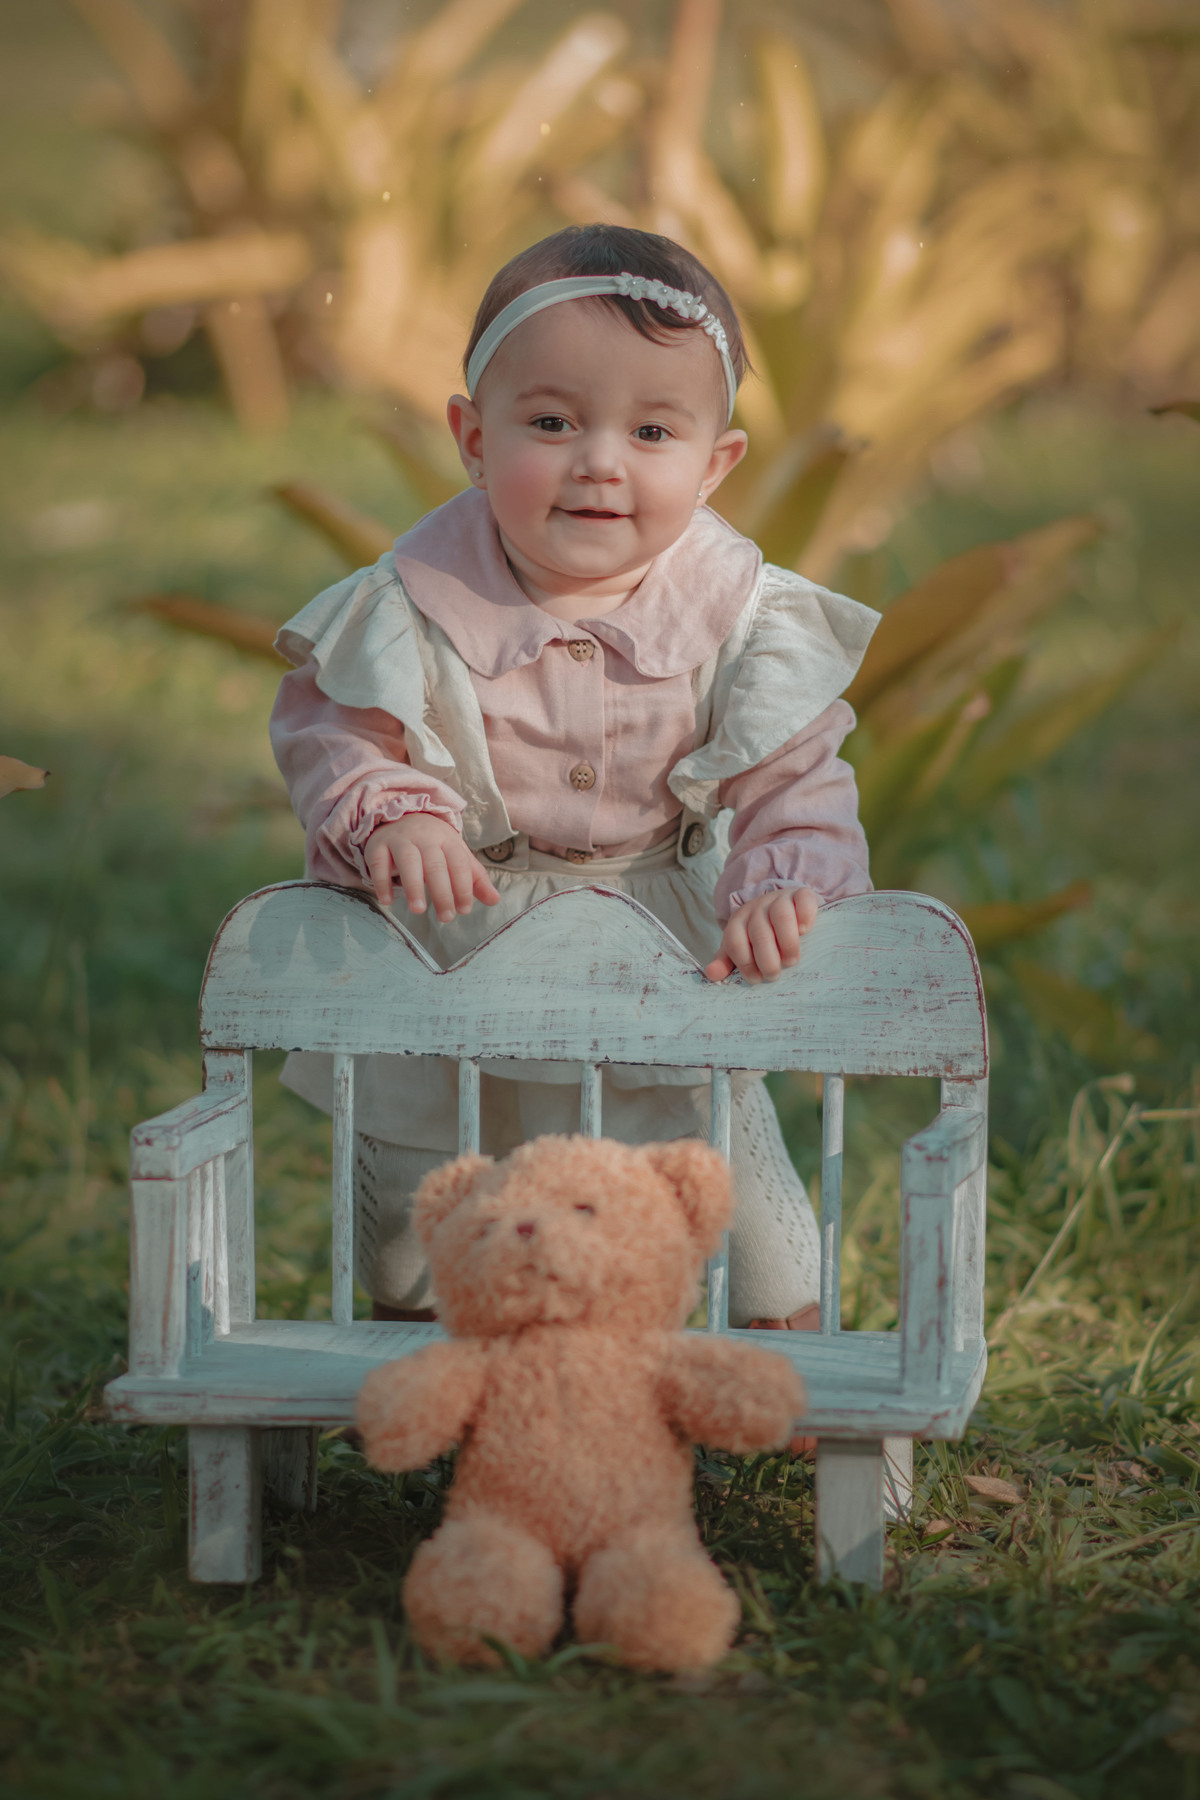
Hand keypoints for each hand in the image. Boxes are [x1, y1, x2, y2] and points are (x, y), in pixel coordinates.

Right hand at [363, 814, 499, 920]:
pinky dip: (382, 882)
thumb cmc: (434, 844)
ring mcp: (400, 839)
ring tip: (419, 910)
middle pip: (435, 865)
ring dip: (413, 886)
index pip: (459, 863)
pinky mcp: (378, 845)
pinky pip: (379, 863)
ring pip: (408, 861)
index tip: (464, 910)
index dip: (463, 887)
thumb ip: (475, 879)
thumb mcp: (457, 856)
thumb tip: (495, 900)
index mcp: (448, 840)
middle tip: (446, 917)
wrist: (402, 817)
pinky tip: (388, 901)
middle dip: (442, 892)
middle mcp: (425, 837)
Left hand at [704, 886, 819, 983]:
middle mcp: (757, 908)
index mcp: (738, 921)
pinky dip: (805, 917)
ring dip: (788, 942)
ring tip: (791, 961)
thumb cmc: (761, 933)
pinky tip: (805, 931)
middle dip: (767, 959)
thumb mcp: (741, 946)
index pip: (735, 942)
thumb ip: (726, 961)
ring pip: (781, 917)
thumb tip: (711, 974)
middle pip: (759, 933)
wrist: (783, 905)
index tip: (756, 979)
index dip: (744, 963)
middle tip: (774, 975)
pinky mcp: (801, 894)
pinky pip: (803, 901)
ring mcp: (779, 899)